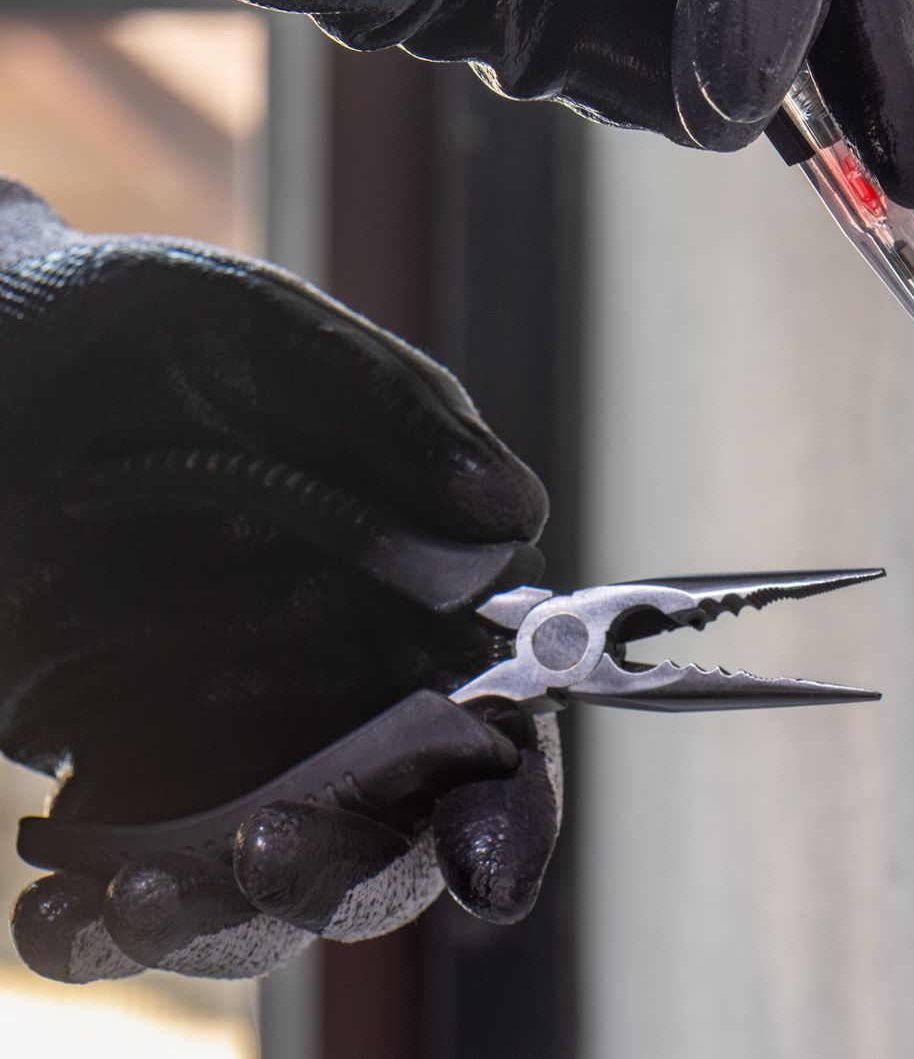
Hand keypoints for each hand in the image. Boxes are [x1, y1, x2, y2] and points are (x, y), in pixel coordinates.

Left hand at [0, 181, 560, 980]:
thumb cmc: (121, 330)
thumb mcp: (256, 336)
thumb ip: (395, 413)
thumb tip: (515, 511)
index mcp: (413, 598)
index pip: (501, 731)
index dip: (514, 808)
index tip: (484, 865)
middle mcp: (336, 690)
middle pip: (390, 841)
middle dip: (345, 875)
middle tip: (266, 842)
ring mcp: (223, 743)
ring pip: (260, 893)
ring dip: (215, 918)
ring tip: (129, 886)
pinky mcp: (110, 774)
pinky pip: (121, 891)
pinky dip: (94, 928)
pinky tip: (53, 907)